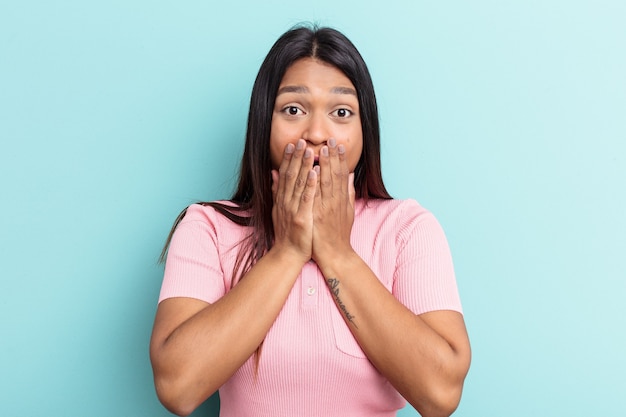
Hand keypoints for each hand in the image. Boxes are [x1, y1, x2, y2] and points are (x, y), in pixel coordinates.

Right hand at [271, 139, 316, 263]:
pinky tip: (315, 172)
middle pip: (291, 175)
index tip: (293, 144)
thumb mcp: (278, 209)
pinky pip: (307, 199)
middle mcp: (285, 202)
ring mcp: (293, 210)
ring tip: (310, 150)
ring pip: (299, 184)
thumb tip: (273, 172)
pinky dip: (311, 185)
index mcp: (282, 199)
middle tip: (302, 140)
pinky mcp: (302, 218)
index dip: (289, 158)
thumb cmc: (288, 233)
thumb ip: (277, 190)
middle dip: (296, 157)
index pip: (285, 174)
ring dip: (304, 166)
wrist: (288, 254)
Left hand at [311, 138, 355, 265]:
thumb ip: (348, 192)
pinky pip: (316, 196)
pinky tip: (313, 170)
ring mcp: (327, 207)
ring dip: (324, 164)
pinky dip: (315, 182)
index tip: (337, 144)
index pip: (341, 174)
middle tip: (330, 139)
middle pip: (335, 174)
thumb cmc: (338, 234)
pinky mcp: (318, 215)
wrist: (335, 254)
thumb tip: (350, 175)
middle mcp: (336, 201)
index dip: (340, 158)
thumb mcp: (347, 211)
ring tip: (322, 148)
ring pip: (326, 181)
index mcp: (341, 199)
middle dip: (332, 156)